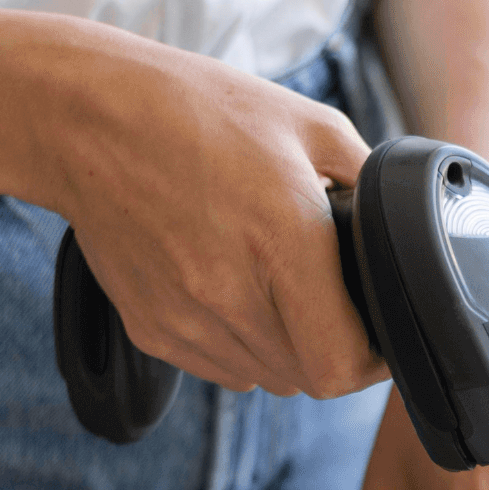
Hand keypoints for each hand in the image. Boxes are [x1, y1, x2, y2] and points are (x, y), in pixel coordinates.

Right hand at [47, 39, 383, 398]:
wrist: (85, 119)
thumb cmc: (199, 110)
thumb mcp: (308, 123)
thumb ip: (369, 180)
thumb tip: (403, 227)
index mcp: (283, 242)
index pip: (342, 366)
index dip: (374, 362)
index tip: (381, 334)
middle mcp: (232, 293)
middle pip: (310, 378)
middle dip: (336, 352)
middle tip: (339, 307)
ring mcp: (186, 318)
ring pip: (267, 377)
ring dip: (289, 351)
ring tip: (282, 291)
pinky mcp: (152, 329)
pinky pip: (221, 368)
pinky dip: (242, 346)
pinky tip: (236, 291)